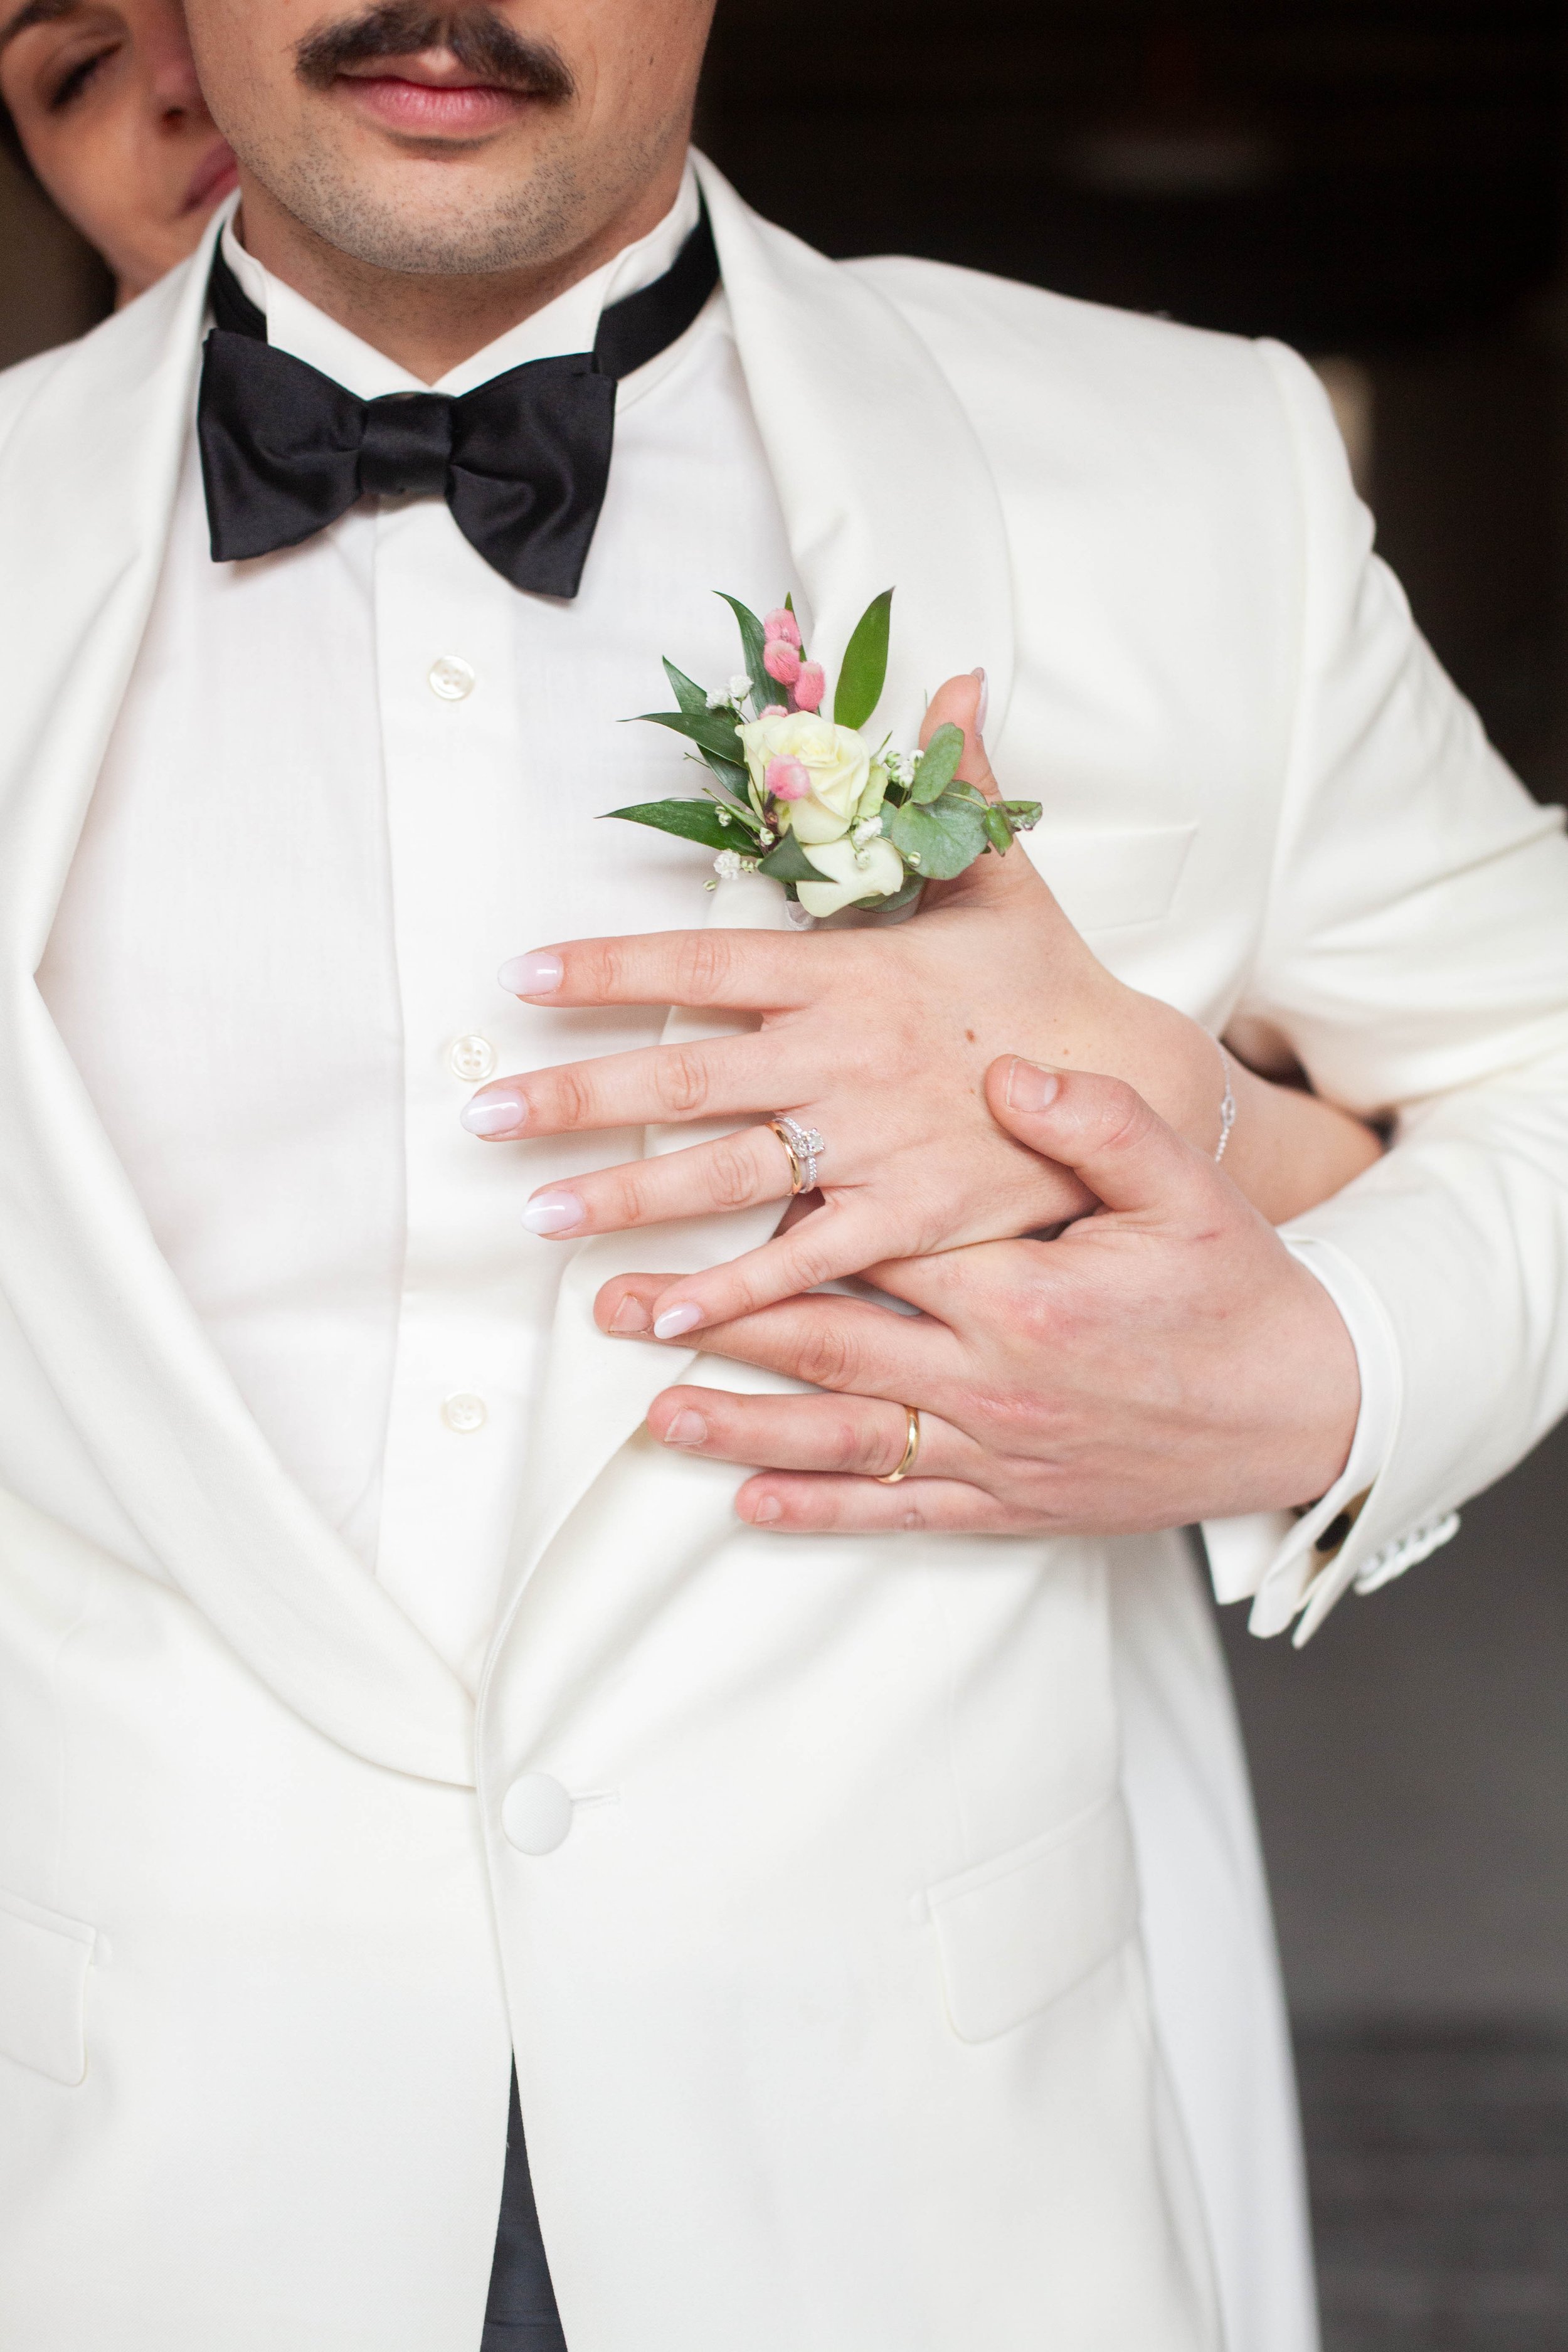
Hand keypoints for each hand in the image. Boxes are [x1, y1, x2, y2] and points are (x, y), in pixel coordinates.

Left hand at [464, 673, 1244, 1336]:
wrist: (1144, 1085)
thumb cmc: (1051, 984)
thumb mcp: (1003, 881)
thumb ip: (957, 791)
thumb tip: (956, 682)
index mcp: (848, 974)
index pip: (700, 965)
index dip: (605, 968)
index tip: (521, 977)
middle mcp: (841, 1059)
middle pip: (681, 1077)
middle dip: (574, 1095)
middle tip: (483, 1116)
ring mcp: (867, 1145)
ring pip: (720, 1175)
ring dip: (622, 1197)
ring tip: (538, 1216)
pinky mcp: (903, 1220)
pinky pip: (799, 1263)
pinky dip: (727, 1295)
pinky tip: (654, 1318)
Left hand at [597, 1064, 1362, 1534]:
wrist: (1307, 1413)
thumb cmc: (1239, 1290)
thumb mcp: (1185, 1187)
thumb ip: (1095, 1123)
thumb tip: (1006, 1069)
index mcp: (1017, 1291)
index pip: (865, 1246)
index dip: (768, 1223)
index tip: (681, 1202)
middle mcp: (988, 1380)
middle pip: (824, 1345)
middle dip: (710, 1324)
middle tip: (610, 1307)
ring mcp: (994, 1451)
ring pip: (842, 1440)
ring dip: (740, 1428)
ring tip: (651, 1415)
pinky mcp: (1010, 1504)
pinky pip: (900, 1512)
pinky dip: (824, 1512)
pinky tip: (752, 1507)